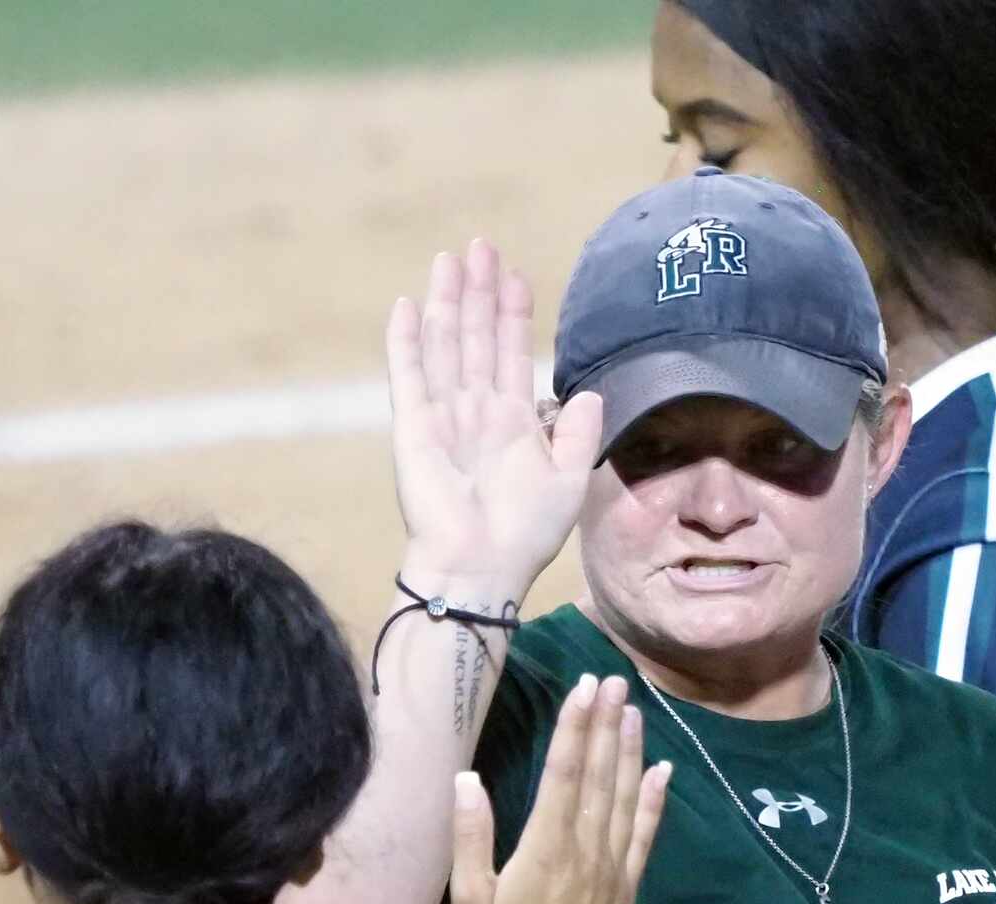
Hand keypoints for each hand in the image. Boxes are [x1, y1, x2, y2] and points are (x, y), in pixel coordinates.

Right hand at [387, 239, 601, 611]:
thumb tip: (590, 392)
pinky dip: (405, 340)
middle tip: (481, 245)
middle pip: (478, 337)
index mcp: (512, 422)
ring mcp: (442, 416)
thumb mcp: (569, 480)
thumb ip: (578, 433)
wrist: (481, 567)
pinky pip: (408, 375)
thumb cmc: (525, 535)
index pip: (513, 353)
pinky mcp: (413, 427)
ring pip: (446, 344)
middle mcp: (476, 412)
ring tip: (450, 258)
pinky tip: (406, 305)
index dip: (515, 314)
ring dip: (448, 302)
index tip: (517, 276)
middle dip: (480, 291)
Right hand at [450, 674, 666, 903]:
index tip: (585, 687)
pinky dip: (654, 800)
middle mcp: (586, 847)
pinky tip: (661, 771)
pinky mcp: (627, 885)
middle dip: (606, 723)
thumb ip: (470, 836)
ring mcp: (612, 866)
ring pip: (624, 795)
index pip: (565, 771)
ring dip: (630, 750)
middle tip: (614, 680)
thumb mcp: (470, 898)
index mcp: (546, 845)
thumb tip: (466, 779)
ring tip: (633, 709)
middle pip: (599, 774)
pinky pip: (645, 834)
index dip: (576, 726)